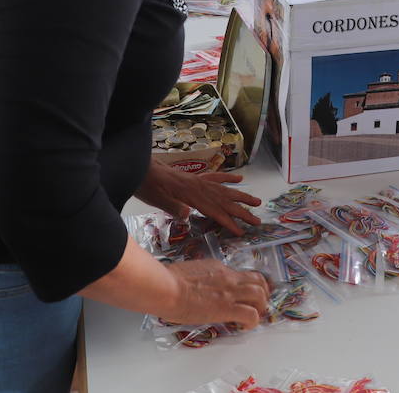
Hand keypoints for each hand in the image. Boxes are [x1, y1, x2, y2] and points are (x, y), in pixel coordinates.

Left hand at [136, 161, 261, 234]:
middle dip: (242, 212)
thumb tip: (187, 216)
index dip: (228, 222)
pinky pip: (215, 177)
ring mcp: (198, 181)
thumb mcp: (156, 199)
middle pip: (225, 201)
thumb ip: (172, 206)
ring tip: (257, 201)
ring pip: (224, 189)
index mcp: (191, 195)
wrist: (140, 167)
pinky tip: (239, 180)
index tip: (241, 232)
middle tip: (258, 221)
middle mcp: (199, 187)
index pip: (214, 211)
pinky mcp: (194, 177)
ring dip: (241, 196)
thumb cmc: (147, 185)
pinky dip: (228, 179)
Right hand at [159, 260, 269, 329]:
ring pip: (260, 295)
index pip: (240, 274)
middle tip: (256, 306)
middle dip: (262, 294)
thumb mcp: (189, 273)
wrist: (165, 288)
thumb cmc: (168, 281)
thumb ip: (200, 278)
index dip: (245, 287)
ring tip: (253, 317)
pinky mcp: (227, 308)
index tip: (241, 297)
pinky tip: (243, 327)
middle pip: (258, 280)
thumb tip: (198, 287)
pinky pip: (251, 315)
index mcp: (218, 268)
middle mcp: (228, 277)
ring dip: (260, 307)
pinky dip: (253, 322)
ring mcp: (229, 292)